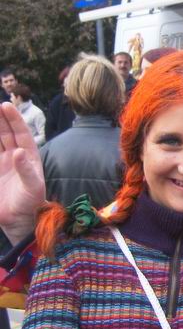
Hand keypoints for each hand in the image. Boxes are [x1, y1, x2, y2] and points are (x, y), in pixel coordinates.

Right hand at [0, 103, 44, 244]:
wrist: (20, 221)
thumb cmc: (32, 203)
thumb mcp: (33, 186)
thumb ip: (26, 170)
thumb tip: (18, 152)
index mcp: (28, 158)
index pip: (21, 134)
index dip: (14, 120)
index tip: (6, 107)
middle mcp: (14, 158)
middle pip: (6, 134)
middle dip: (1, 120)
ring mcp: (1, 165)